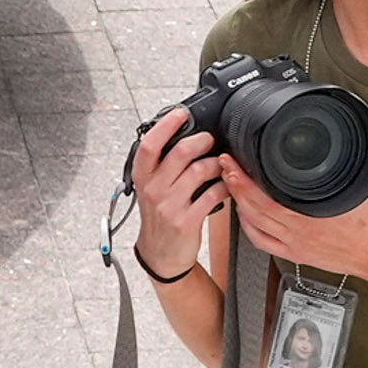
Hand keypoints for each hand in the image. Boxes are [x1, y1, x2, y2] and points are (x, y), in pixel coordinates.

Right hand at [124, 113, 237, 279]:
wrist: (160, 254)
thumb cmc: (158, 217)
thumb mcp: (151, 189)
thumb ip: (162, 166)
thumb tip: (185, 137)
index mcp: (143, 177)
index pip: (150, 145)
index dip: (166, 125)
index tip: (181, 113)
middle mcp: (153, 190)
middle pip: (180, 153)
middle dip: (201, 141)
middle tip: (210, 140)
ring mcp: (169, 206)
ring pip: (199, 171)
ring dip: (215, 164)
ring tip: (219, 165)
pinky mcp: (186, 221)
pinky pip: (212, 194)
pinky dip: (223, 187)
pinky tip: (224, 186)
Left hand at [220, 165, 367, 292]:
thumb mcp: (356, 188)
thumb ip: (337, 172)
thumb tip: (330, 150)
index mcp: (307, 218)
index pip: (262, 198)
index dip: (242, 180)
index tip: (233, 162)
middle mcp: (296, 235)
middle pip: (252, 210)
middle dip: (234, 186)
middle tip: (226, 166)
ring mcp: (294, 247)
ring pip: (254, 227)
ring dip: (239, 205)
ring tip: (232, 185)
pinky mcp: (297, 256)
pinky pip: (263, 243)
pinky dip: (250, 228)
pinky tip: (246, 216)